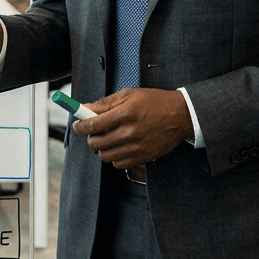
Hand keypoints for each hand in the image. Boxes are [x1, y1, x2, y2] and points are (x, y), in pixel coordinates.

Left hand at [72, 88, 193, 169]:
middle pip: (97, 143)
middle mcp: (130, 132)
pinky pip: (118, 164)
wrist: (181, 115)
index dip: (81, 126)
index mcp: (125, 113)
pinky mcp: (144, 158)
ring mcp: (137, 147)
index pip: (94, 125)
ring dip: (102, 148)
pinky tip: (119, 147)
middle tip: (94, 132)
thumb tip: (84, 108)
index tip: (78, 125)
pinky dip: (115, 157)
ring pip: (105, 156)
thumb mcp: (129, 95)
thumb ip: (105, 103)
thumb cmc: (154, 102)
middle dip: (90, 138)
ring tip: (108, 138)